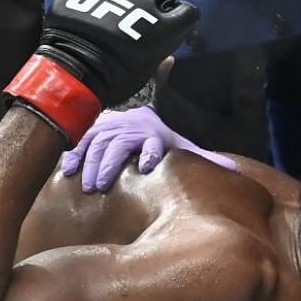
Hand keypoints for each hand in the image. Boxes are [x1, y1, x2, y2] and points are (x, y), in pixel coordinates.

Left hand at [39, 0, 199, 108]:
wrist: (68, 74)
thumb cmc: (111, 82)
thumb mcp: (145, 80)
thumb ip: (160, 65)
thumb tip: (170, 57)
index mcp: (162, 27)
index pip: (187, 10)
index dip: (180, 15)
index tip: (171, 19)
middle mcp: (143, 0)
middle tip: (143, 6)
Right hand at [59, 103, 235, 191]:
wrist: (136, 114)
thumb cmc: (159, 138)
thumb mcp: (181, 145)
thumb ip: (203, 157)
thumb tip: (235, 171)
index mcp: (154, 134)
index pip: (153, 142)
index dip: (150, 152)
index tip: (147, 166)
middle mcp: (130, 130)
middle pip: (119, 144)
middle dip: (111, 163)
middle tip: (101, 186)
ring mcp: (109, 129)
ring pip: (97, 143)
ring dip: (90, 163)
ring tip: (87, 186)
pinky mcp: (93, 131)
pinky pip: (80, 141)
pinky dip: (72, 155)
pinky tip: (65, 170)